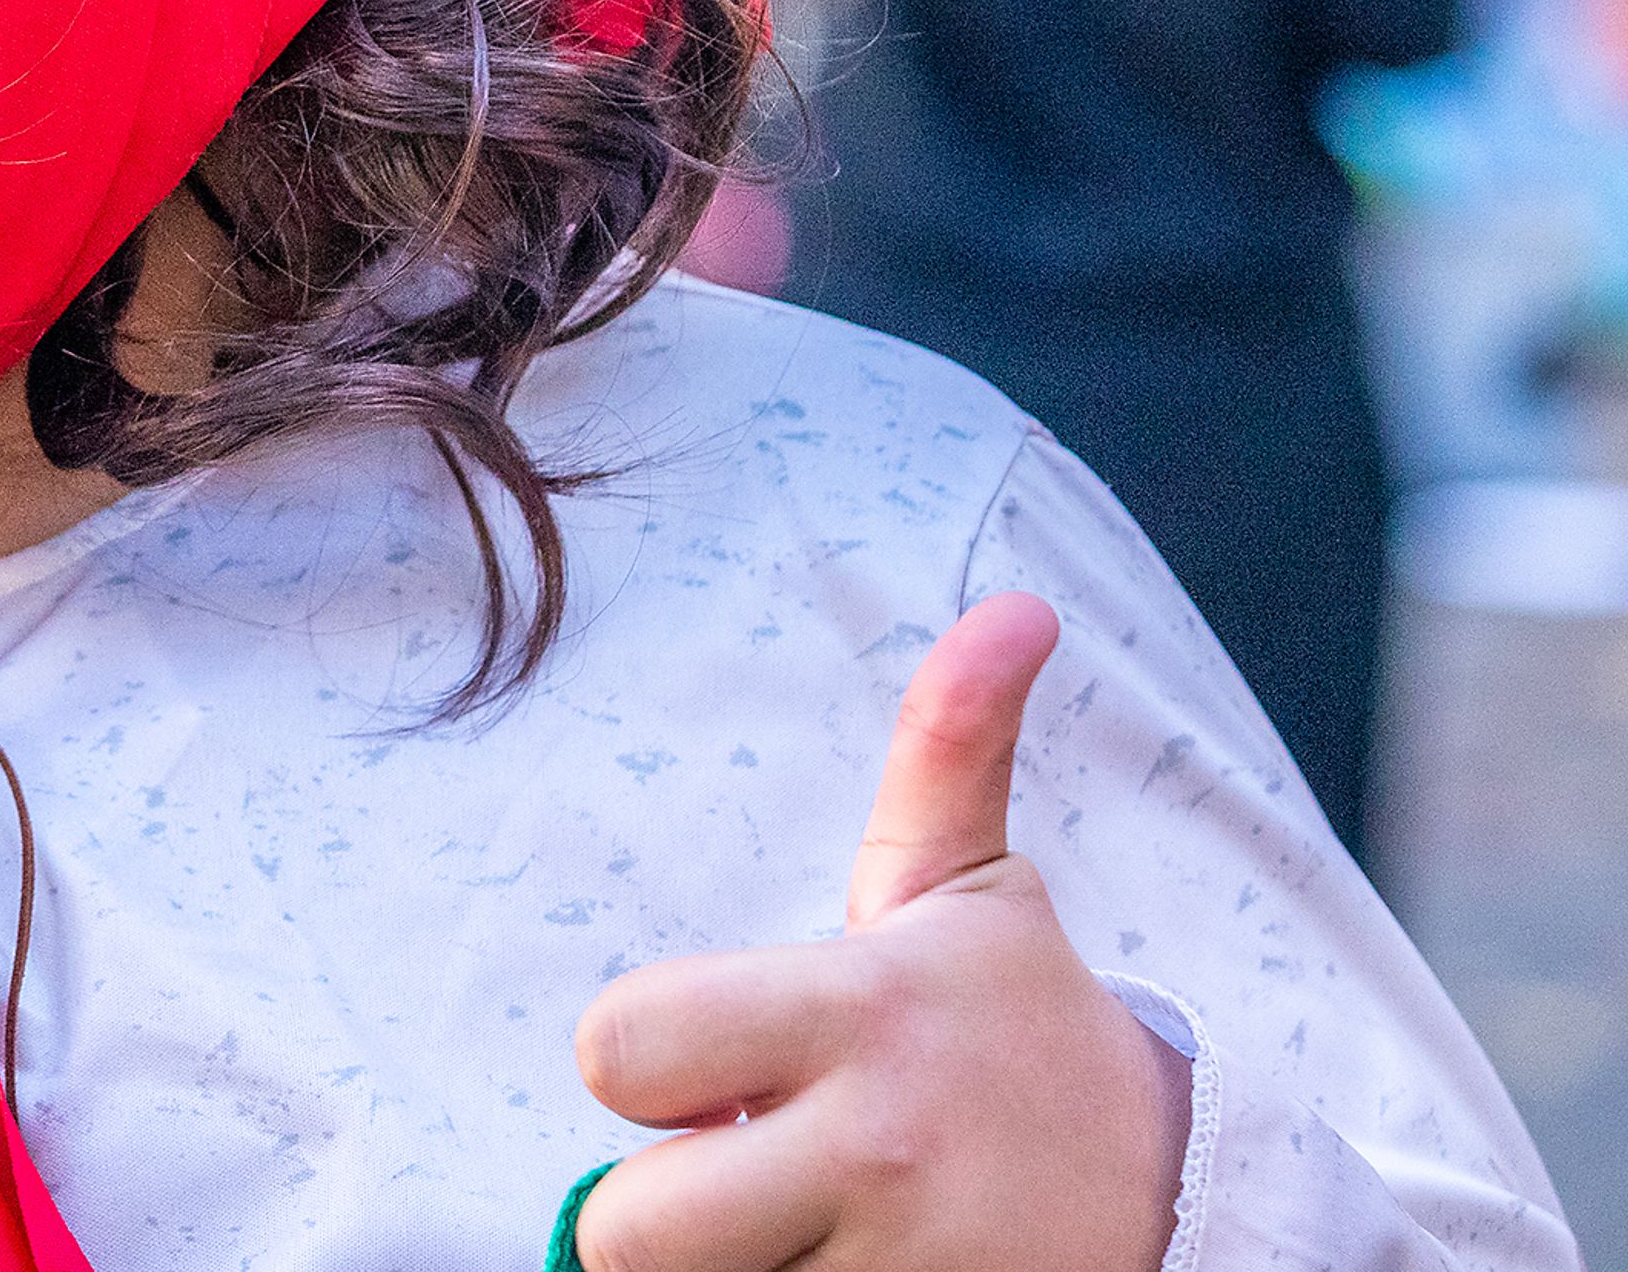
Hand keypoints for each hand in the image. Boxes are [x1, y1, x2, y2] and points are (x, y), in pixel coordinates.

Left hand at [572, 594, 1193, 1271]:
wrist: (1193, 1201)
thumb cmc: (1018, 1031)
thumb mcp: (971, 891)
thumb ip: (953, 745)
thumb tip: (1015, 607)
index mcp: (859, 1015)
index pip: (618, 1049)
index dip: (634, 1062)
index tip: (707, 1067)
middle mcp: (878, 1155)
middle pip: (628, 1228)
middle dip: (655, 1212)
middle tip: (736, 1174)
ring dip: (730, 1268)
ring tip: (805, 1225)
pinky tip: (842, 1269)